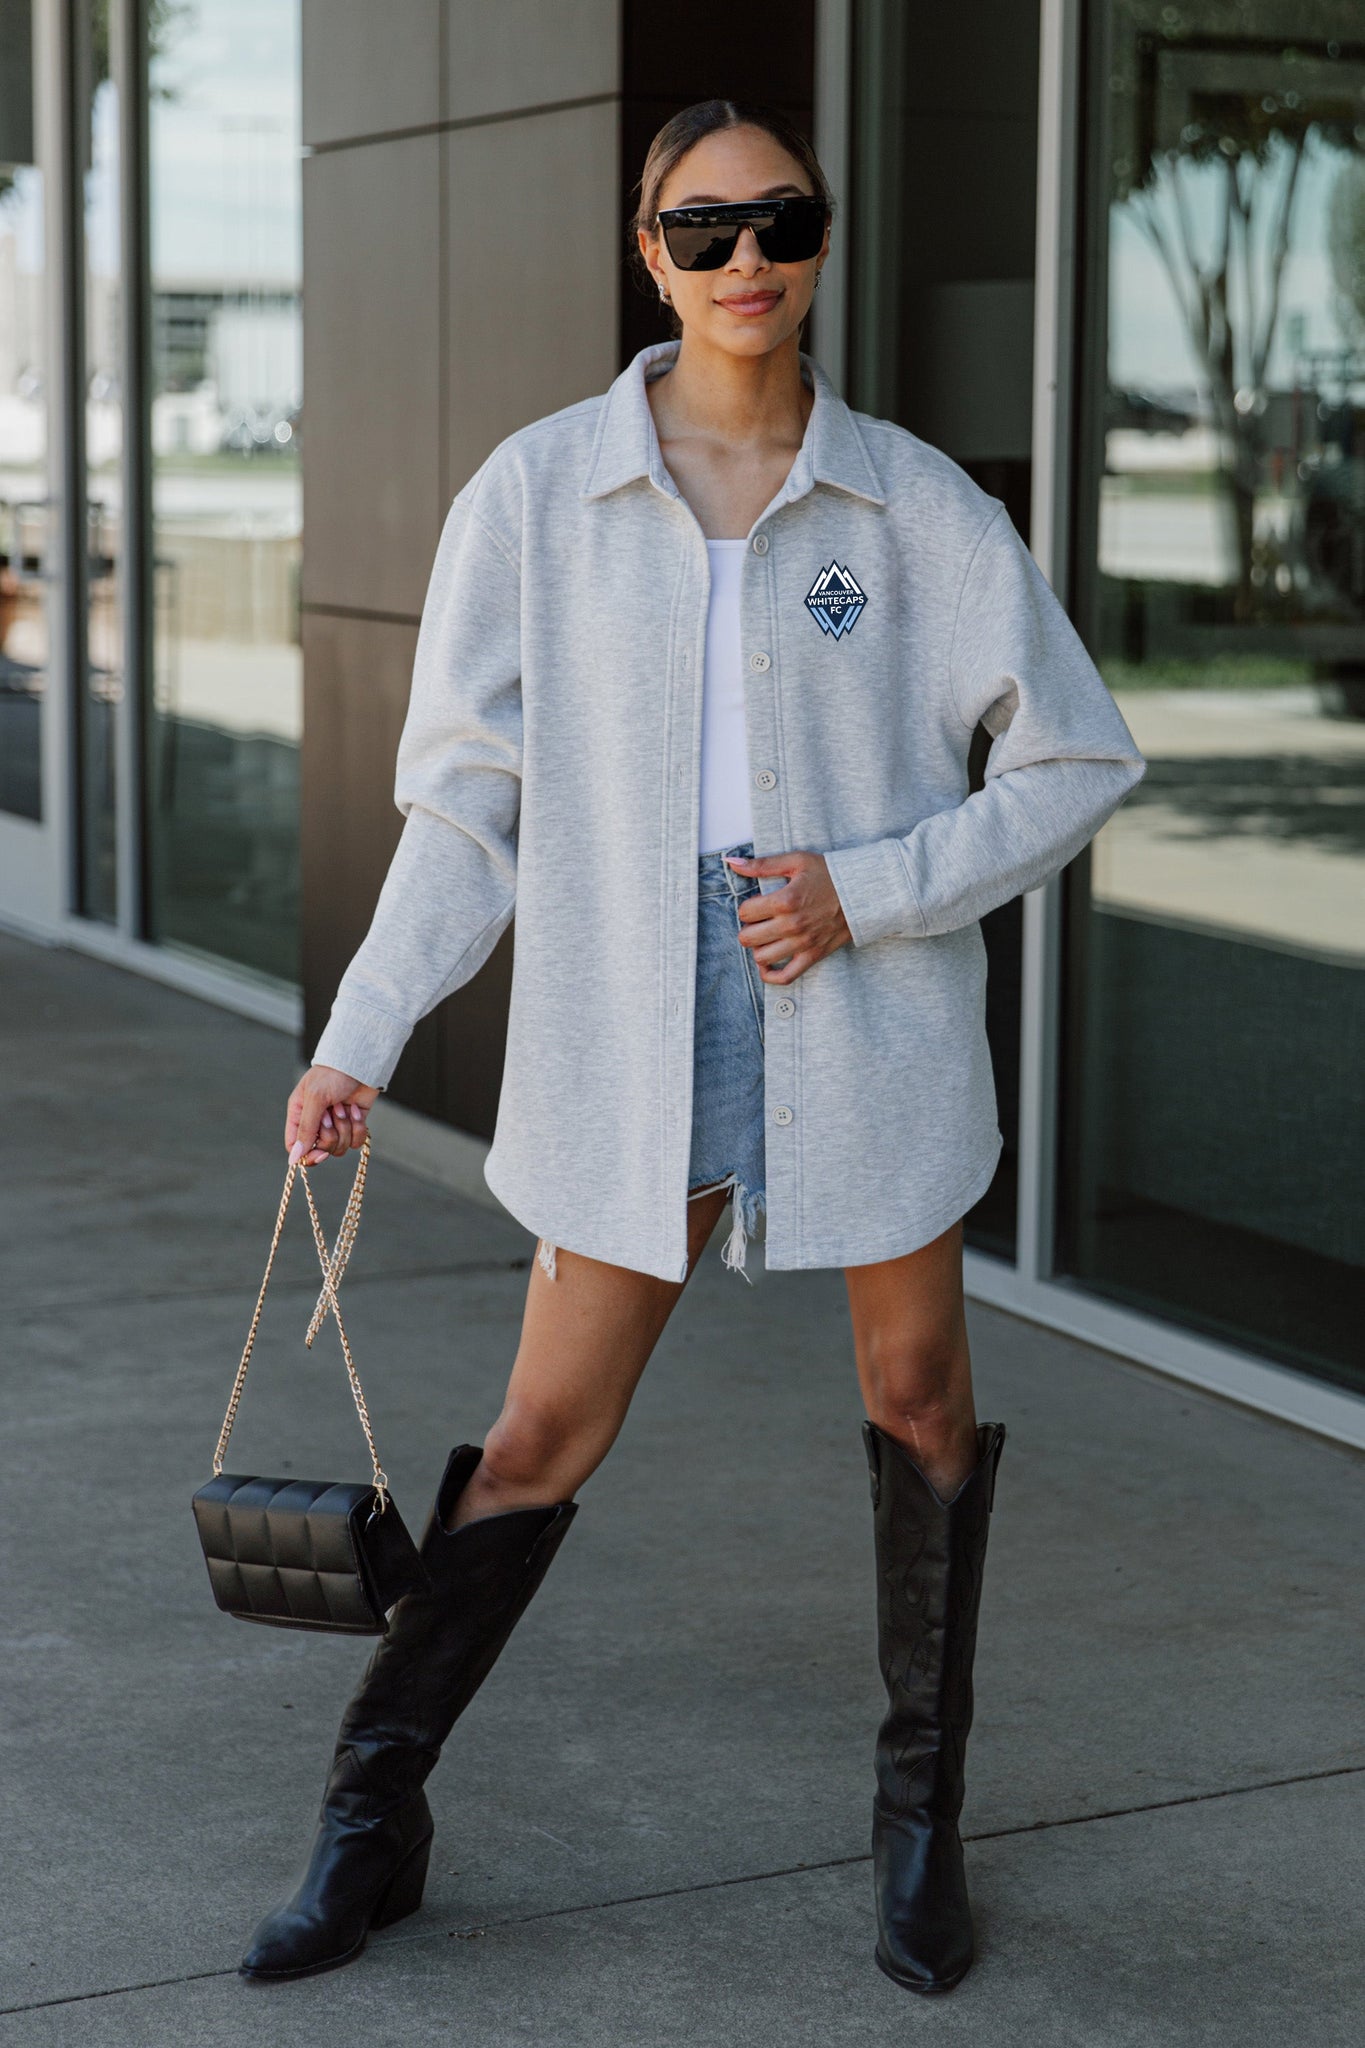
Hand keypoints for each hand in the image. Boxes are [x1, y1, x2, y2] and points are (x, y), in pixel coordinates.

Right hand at [286, 1066, 380, 1164]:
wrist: (360, 1062)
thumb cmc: (332, 1074)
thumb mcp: (315, 1099)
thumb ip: (306, 1129)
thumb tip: (294, 1158)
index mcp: (299, 1115)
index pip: (296, 1147)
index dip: (308, 1155)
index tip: (321, 1154)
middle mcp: (316, 1123)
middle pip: (321, 1149)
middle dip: (332, 1134)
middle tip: (332, 1113)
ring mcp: (336, 1124)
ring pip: (340, 1148)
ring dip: (345, 1128)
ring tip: (344, 1106)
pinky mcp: (354, 1124)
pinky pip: (356, 1142)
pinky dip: (359, 1127)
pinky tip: (356, 1109)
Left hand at [727, 849, 851, 982]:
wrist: (862, 892)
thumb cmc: (830, 874)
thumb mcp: (796, 861)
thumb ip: (762, 864)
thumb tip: (732, 862)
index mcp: (785, 901)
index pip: (745, 912)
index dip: (747, 907)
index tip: (758, 903)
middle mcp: (791, 925)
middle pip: (748, 938)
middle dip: (748, 928)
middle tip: (760, 921)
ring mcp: (802, 944)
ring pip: (761, 957)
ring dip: (758, 947)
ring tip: (766, 936)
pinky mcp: (813, 956)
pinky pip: (786, 977)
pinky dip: (771, 975)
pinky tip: (767, 965)